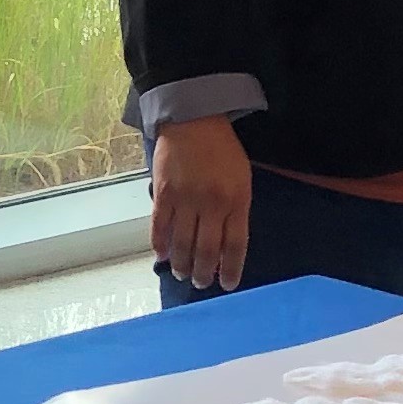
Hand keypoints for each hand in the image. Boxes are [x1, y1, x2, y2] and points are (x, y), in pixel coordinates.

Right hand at [152, 115, 253, 293]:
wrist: (194, 119)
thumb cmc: (222, 150)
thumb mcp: (241, 178)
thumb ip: (236, 209)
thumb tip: (226, 243)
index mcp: (237, 200)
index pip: (236, 245)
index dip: (232, 269)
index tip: (229, 285)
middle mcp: (212, 204)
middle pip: (207, 250)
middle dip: (205, 273)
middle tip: (202, 284)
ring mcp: (186, 199)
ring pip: (183, 243)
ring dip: (182, 264)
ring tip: (183, 274)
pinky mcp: (163, 194)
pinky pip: (160, 227)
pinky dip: (160, 245)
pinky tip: (162, 256)